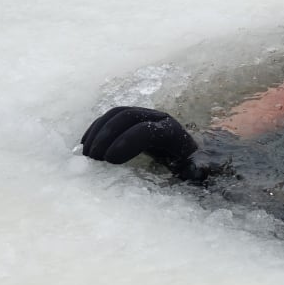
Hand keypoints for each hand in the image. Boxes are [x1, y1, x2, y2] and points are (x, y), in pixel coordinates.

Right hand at [81, 107, 203, 179]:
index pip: (147, 130)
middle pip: (128, 116)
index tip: (110, 161)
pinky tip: (84, 148)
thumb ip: (199, 169)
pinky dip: (95, 131)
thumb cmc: (190, 168)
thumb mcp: (197, 170)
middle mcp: (159, 118)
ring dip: (97, 132)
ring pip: (116, 114)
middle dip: (107, 135)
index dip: (127, 142)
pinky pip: (109, 118)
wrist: (191, 157)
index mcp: (174, 132)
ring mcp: (144, 116)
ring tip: (86, 155)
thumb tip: (198, 169)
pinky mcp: (131, 121)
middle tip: (93, 159)